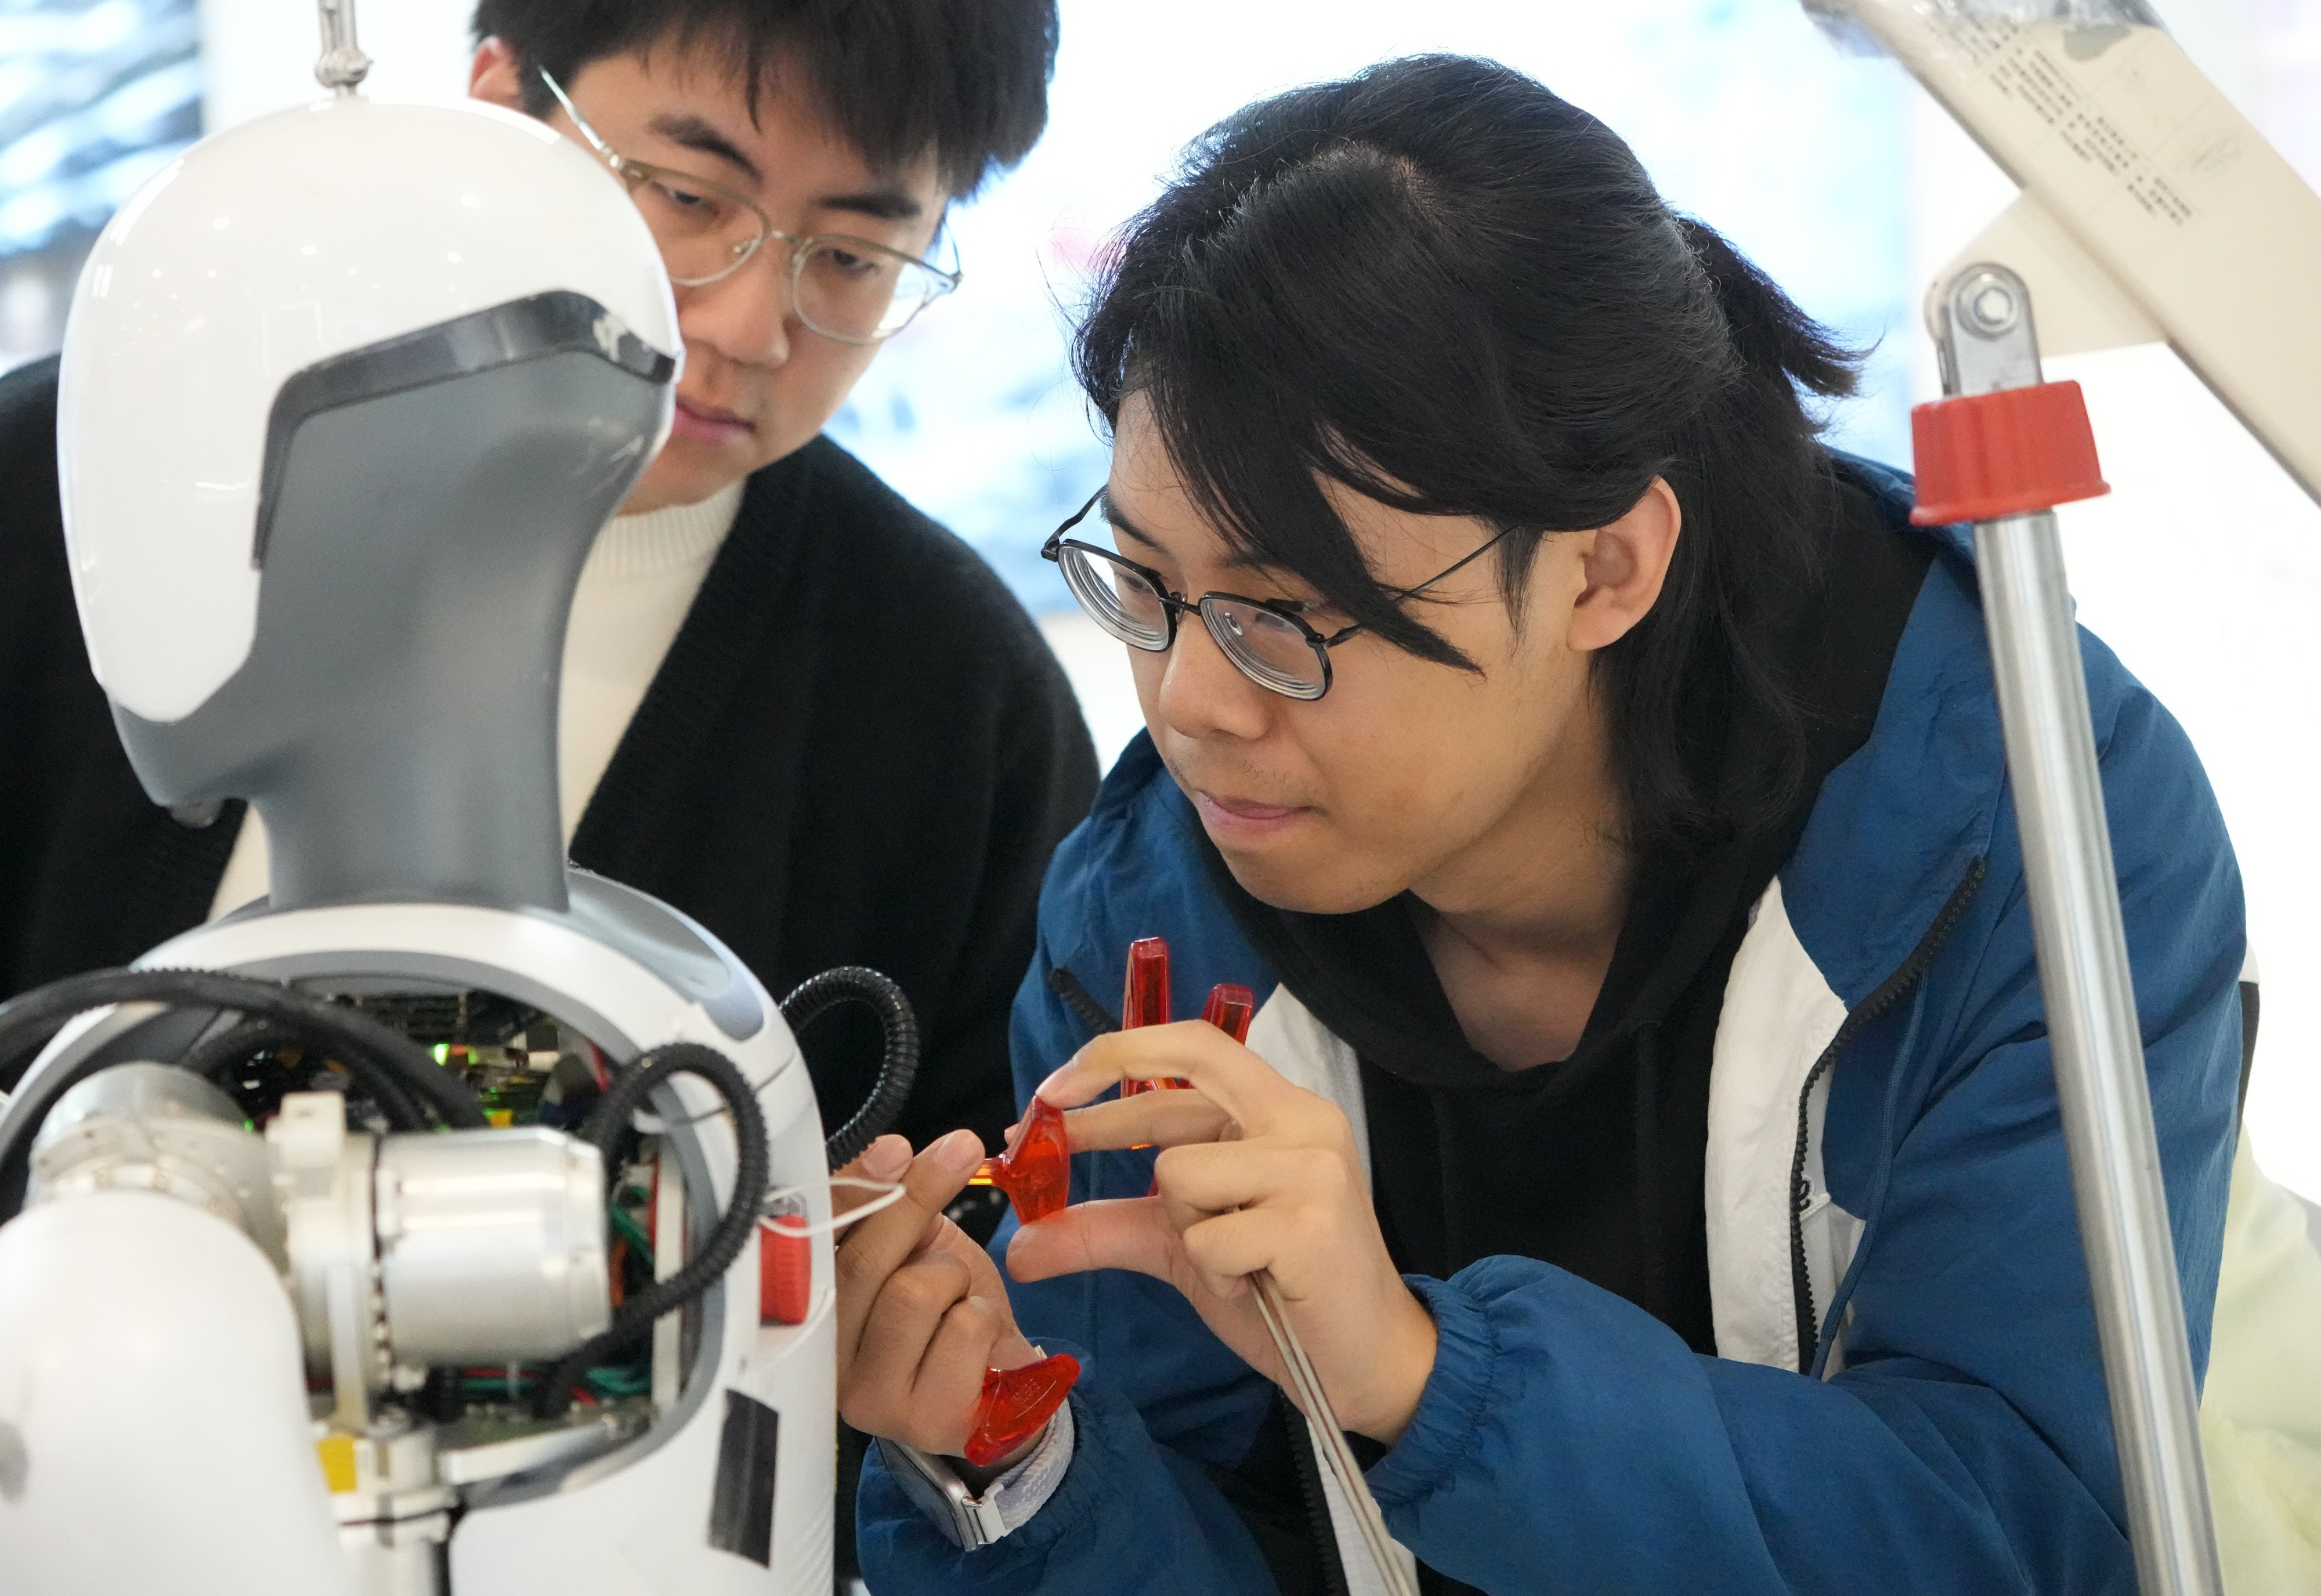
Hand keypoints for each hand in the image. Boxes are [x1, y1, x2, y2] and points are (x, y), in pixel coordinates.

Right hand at [833, 1131, 1044, 1475]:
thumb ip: (892, 1202)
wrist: (998, 1388)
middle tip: (960, 1154)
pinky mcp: (921, 1421)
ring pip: (913, 1293)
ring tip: (956, 1299)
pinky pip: (963, 1329)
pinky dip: (984, 1316)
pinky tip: (977, 1342)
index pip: (810, 1239)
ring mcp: (865, 1399)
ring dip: (955, 1278)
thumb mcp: (916, 1244)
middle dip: (917, 1203)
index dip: (851, 1189)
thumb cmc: (946, 1310)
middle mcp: (819, 1361)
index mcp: (805, 1307)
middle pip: (861, 1263)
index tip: (897, 1149)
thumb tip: (892, 1152)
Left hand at [1005, 1022, 1436, 1444]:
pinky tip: (1254, 1286)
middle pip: (1189, 1066)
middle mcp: (1301, 1120)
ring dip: (1183, 1228)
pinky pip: (1205, 1238)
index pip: (1192, 1048)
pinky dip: (1213, 1272)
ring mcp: (1311, 1168)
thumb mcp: (1184, 1249)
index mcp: (1278, 1110)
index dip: (1116, 1055)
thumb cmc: (1280, 1294)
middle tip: (1043, 1127)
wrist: (1367, 1363)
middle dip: (1107, 1100)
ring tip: (1232, 1262)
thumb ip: (1109, 1229)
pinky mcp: (1311, 1225)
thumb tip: (1020, 1244)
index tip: (1050, 1093)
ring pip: (1180, 1170)